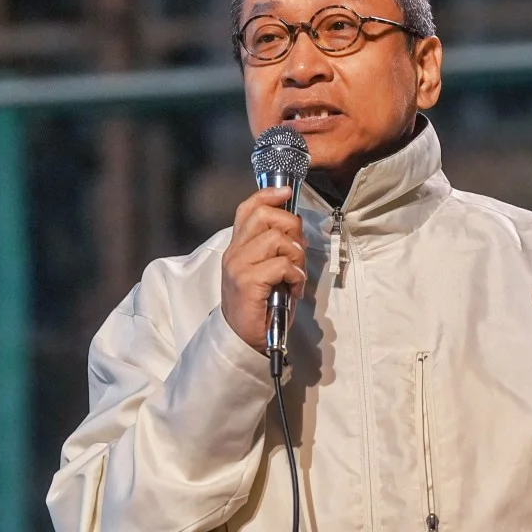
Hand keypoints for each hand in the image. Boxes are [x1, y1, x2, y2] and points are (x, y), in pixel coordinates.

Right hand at [221, 186, 306, 351]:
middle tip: (297, 249)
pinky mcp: (247, 282)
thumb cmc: (260, 306)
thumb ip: (275, 247)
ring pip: (277, 239)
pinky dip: (296, 275)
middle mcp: (234, 252)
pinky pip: (282, 265)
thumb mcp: (266, 270)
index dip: (268, 195)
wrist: (244, 340)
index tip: (287, 192)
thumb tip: (296, 226)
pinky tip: (293, 288)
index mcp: (237, 247)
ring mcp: (238, 266)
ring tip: (295, 274)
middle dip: (291, 227)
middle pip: (265, 216)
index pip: (248, 208)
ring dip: (296, 255)